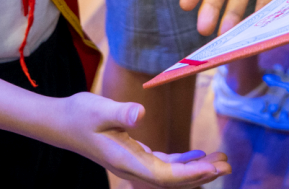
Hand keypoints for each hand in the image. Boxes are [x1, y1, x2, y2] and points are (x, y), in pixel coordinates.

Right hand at [52, 92, 229, 185]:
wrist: (61, 122)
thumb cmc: (80, 114)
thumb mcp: (100, 109)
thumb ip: (121, 113)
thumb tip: (140, 113)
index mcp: (125, 161)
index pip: (163, 174)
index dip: (188, 173)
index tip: (210, 166)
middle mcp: (131, 167)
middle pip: (171, 180)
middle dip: (200, 175)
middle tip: (227, 164)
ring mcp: (133, 163)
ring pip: (170, 175)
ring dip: (195, 170)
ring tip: (220, 161)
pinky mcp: (134, 156)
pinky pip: (163, 165)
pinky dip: (182, 162)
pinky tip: (198, 155)